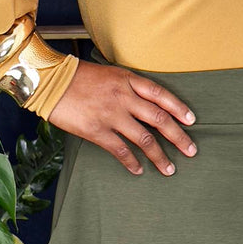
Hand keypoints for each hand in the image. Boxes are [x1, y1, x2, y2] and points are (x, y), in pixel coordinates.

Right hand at [47, 60, 197, 175]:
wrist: (51, 81)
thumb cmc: (78, 76)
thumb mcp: (108, 73)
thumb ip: (126, 86)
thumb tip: (143, 102)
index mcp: (128, 79)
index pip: (160, 94)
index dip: (178, 108)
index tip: (191, 120)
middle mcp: (124, 97)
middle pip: (159, 118)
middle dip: (178, 136)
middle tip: (191, 150)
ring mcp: (112, 115)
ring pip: (144, 139)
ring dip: (160, 156)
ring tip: (169, 168)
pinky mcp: (97, 131)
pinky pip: (121, 150)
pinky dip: (132, 162)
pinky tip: (139, 170)